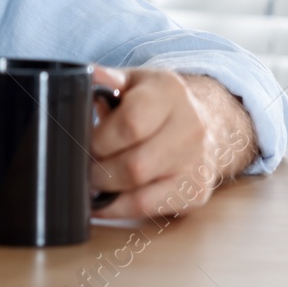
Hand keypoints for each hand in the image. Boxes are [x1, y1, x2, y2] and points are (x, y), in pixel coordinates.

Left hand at [88, 66, 257, 219]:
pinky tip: (104, 200)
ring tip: (91, 180)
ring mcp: (198, 163)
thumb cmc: (156, 101)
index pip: (131, 123)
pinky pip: (148, 209)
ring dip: (106, 190)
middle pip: (134, 164)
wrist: (205, 120)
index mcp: (170, 92)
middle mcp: (191, 127)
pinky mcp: (196, 191)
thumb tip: (85, 77)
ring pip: (140, 192)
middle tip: (82, 165)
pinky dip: (118, 208)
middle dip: (98, 170)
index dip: (100, 139)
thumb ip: (107, 79)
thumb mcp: (134, 81)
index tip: (83, 142)